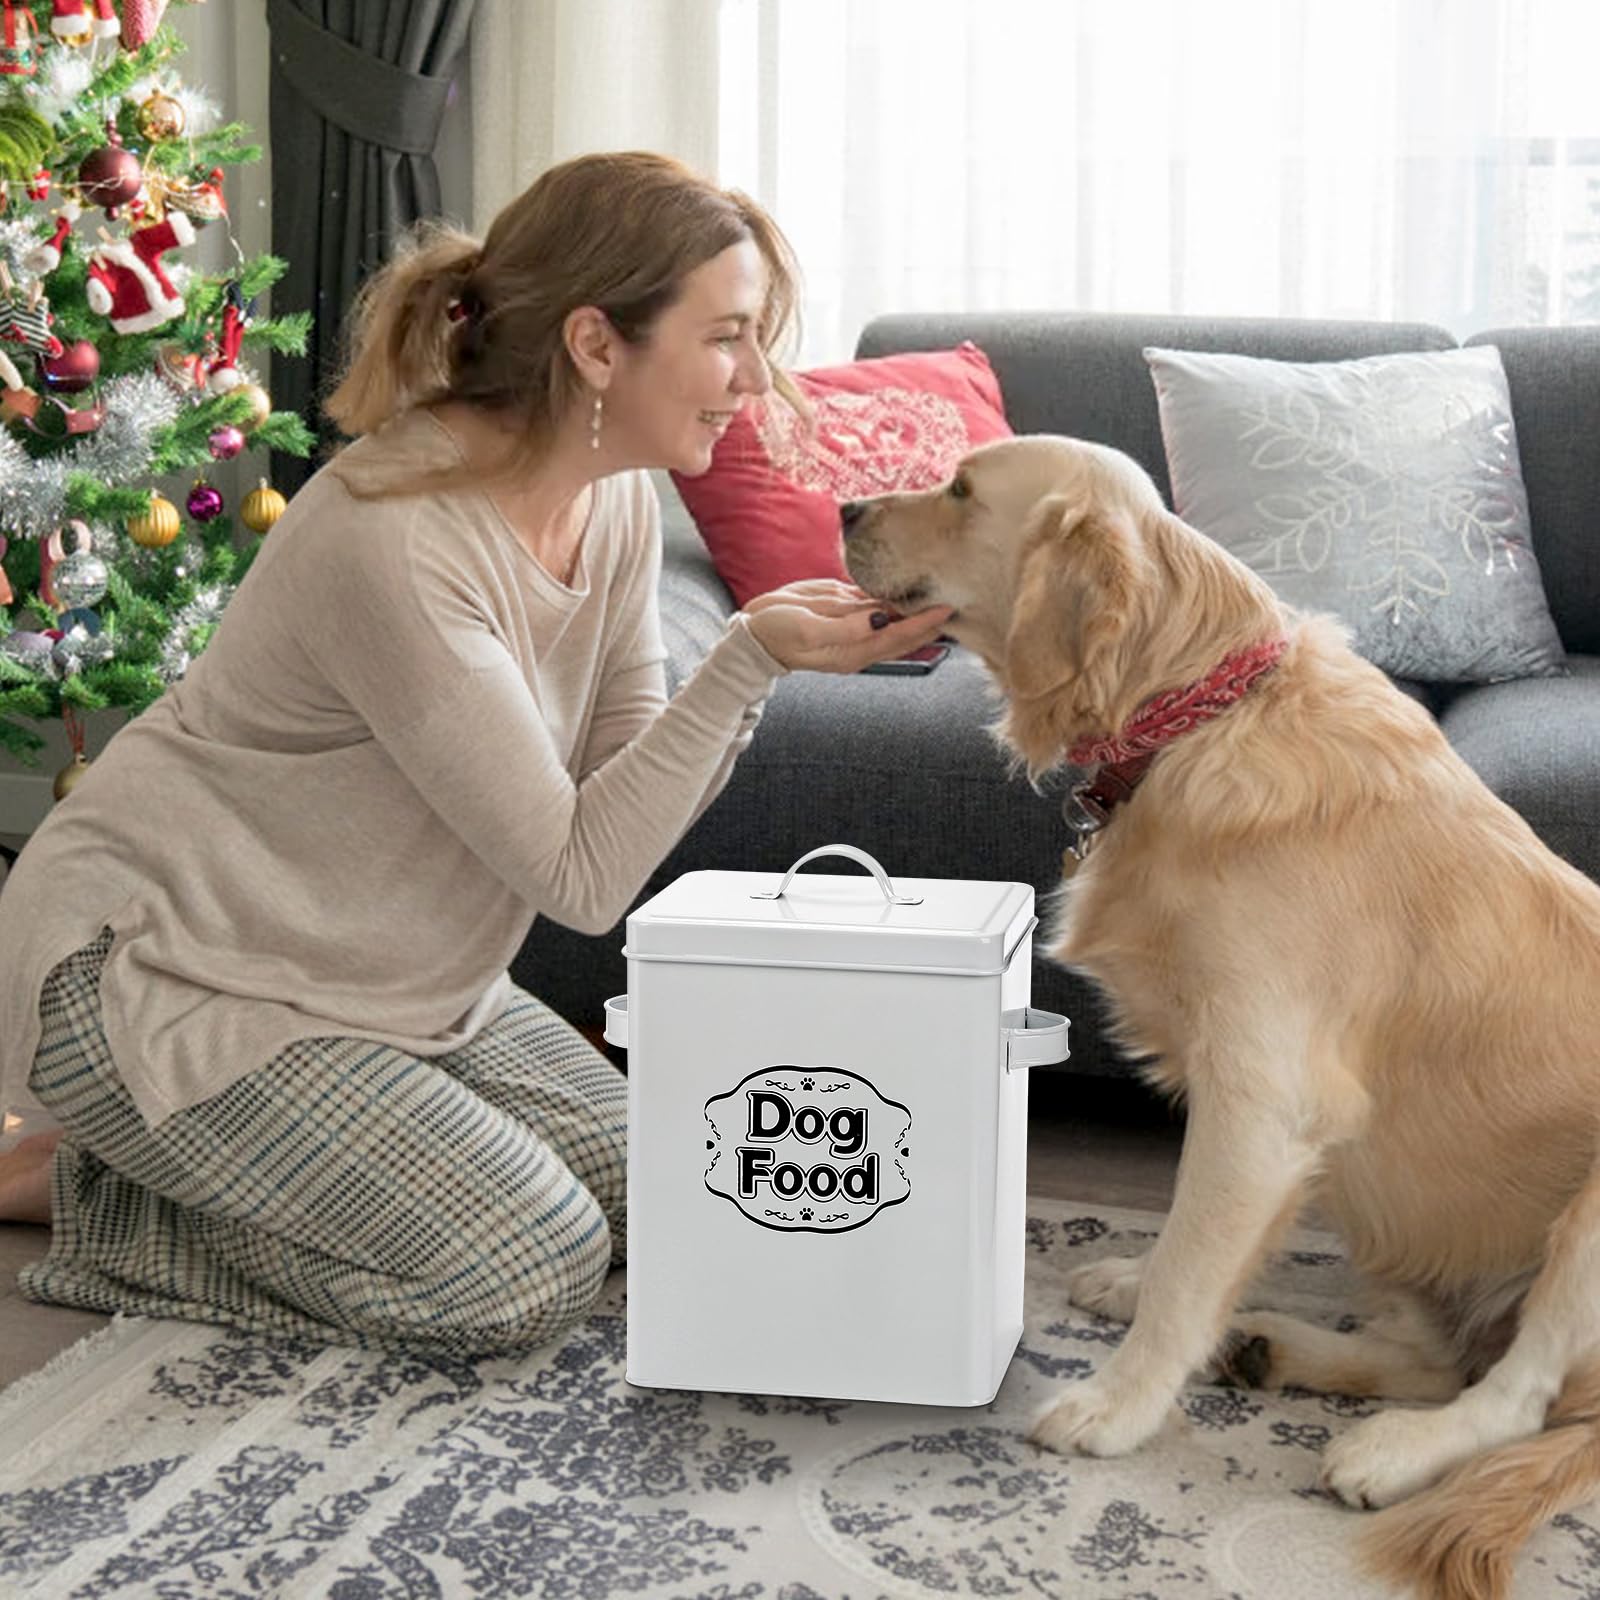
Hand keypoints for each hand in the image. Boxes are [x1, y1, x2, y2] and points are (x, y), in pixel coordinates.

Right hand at [743, 581, 954, 673]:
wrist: (755, 632)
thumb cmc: (777, 631)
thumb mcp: (809, 628)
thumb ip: (845, 626)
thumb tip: (878, 619)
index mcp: (853, 651)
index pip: (897, 637)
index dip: (923, 624)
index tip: (946, 608)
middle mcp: (859, 643)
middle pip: (905, 634)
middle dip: (930, 622)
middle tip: (959, 600)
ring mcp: (854, 628)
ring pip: (895, 620)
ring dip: (918, 610)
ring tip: (945, 593)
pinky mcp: (846, 612)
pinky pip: (879, 607)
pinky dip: (898, 600)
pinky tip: (915, 589)